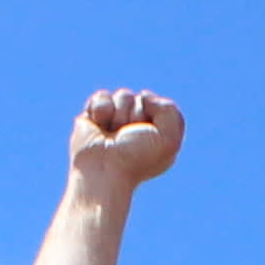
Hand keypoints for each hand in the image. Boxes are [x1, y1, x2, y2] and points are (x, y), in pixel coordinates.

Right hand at [68, 88, 184, 189]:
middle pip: (143, 98)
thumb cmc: (136, 158)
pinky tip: (99, 126)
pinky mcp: (94, 117)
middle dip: (136, 115)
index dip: (157, 117)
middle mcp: (138, 127)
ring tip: (112, 134)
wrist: (103, 168)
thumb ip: (169, 109)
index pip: (164, 107)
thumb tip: (143, 96)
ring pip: (123, 95)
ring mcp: (116, 121)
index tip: (150, 137)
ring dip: (119, 115)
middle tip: (128, 137)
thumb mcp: (169, 139)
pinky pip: (102, 96)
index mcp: (158, 135)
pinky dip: (102, 109)